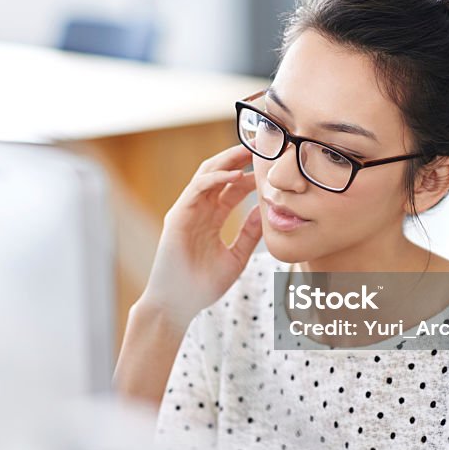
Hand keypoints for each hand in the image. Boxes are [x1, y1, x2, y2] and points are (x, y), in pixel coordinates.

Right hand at [138, 144, 262, 331]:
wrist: (177, 305)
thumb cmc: (202, 286)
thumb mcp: (236, 257)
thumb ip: (250, 234)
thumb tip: (266, 210)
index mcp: (212, 218)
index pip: (232, 188)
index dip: (250, 174)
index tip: (271, 164)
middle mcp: (199, 210)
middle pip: (220, 174)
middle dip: (239, 157)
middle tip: (262, 144)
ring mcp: (187, 211)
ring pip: (206, 174)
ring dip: (228, 160)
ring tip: (250, 149)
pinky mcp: (178, 216)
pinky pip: (197, 189)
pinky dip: (215, 178)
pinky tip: (235, 174)